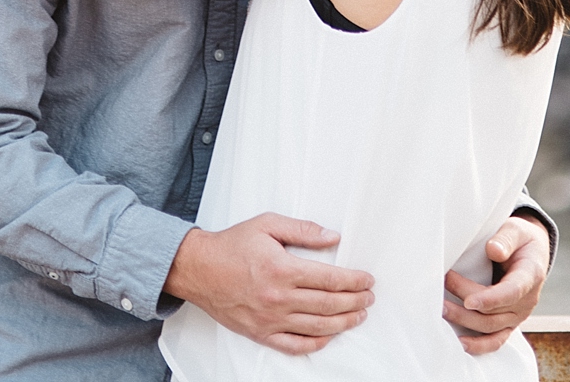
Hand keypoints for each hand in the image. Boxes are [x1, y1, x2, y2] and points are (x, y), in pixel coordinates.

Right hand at [166, 216, 373, 355]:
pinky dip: (316, 343)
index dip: (353, 280)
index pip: (329, 279)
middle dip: (354, 302)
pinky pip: (295, 345)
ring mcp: (270, 319)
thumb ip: (302, 230)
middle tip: (368, 298)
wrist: (200, 269)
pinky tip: (328, 336)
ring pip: (317, 327)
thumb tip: (332, 237)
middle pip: (328, 304)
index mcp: (282, 268)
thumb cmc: (232, 245)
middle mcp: (278, 297)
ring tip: (358, 316)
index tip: (367, 279)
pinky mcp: (261, 334)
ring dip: (343, 323)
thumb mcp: (267, 224)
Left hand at [443, 216, 549, 354]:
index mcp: (530, 275)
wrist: (531, 252)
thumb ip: (506, 238)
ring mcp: (517, 314)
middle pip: (495, 310)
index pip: (512, 291)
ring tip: (442, 309)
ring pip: (491, 326)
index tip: (469, 301)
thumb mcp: (516, 229)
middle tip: (442, 284)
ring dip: (466, 321)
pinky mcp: (508, 322)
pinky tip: (461, 344)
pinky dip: (481, 345)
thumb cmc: (520, 238)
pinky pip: (496, 339)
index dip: (490, 299)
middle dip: (466, 302)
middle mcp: (526, 300)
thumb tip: (493, 250)